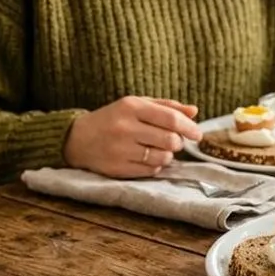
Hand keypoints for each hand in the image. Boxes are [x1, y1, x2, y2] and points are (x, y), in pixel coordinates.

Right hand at [63, 96, 201, 178]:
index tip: (197, 134)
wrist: (76, 139)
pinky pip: (151, 170)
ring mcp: (120, 150)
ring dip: (168, 155)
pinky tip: (147, 158)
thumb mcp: (136, 105)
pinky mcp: (117, 168)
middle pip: (170, 140)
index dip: (189, 128)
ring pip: (163, 157)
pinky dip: (156, 166)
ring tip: (158, 149)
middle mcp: (125, 128)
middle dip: (178, 142)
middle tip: (174, 141)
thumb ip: (166, 107)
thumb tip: (194, 111)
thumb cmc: (113, 118)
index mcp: (131, 107)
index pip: (170, 119)